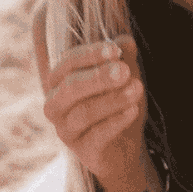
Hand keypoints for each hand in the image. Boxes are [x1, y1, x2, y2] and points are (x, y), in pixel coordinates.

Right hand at [41, 36, 147, 185]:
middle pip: (70, 87)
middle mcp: (55, 105)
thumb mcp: (125, 78)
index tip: (115, 50)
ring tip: (137, 89)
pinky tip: (133, 111)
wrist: (124, 147)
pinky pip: (96, 136)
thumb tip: (125, 40)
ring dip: (112, 100)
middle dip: (98, 77)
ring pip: (83, 113)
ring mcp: (66, 130)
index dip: (90, 55)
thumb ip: (124, 58)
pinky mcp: (82, 151)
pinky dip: (115, 122)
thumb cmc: (118, 105)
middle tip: (124, 71)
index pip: (67, 63)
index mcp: (60, 82)